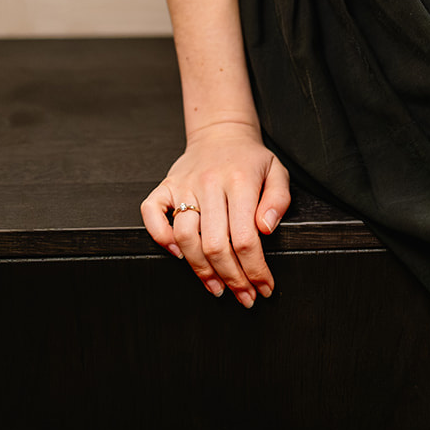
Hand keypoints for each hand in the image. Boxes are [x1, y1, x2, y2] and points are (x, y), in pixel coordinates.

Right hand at [141, 121, 290, 305]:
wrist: (222, 132)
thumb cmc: (251, 160)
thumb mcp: (277, 172)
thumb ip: (278, 200)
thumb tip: (266, 229)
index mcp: (240, 180)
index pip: (246, 237)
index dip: (255, 269)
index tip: (264, 287)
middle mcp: (209, 182)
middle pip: (215, 245)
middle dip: (232, 279)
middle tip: (244, 297)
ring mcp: (184, 184)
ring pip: (185, 237)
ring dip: (200, 270)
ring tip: (217, 287)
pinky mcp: (165, 185)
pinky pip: (151, 213)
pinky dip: (159, 236)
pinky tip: (178, 254)